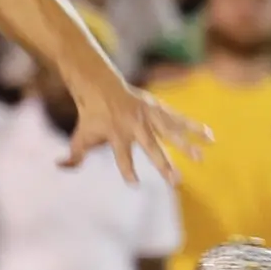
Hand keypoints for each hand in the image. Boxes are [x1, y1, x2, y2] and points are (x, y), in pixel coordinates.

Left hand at [65, 73, 208, 184]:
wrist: (101, 86)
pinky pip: (179, 119)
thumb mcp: (79, 136)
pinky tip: (211, 137)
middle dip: (164, 164)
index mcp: (116, 133)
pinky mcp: (159, 108)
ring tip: (201, 158)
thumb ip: (74, 156)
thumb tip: (60, 165)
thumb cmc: (90, 116)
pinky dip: (194, 127)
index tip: (134, 184)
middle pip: (151, 147)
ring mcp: (149, 115)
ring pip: (171, 131)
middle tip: (176, 181)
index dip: (127, 169)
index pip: (122, 156)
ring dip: (186, 145)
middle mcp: (135, 125)